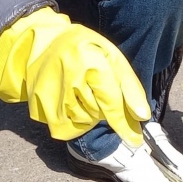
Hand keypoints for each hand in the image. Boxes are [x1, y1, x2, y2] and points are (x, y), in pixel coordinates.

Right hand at [0, 7, 150, 144]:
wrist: (43, 42)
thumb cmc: (83, 47)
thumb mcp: (112, 56)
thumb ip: (129, 85)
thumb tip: (142, 116)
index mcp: (91, 63)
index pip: (112, 103)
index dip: (125, 124)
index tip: (135, 140)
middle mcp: (70, 80)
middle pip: (99, 114)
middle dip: (104, 107)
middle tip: (96, 86)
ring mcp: (53, 94)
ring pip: (83, 122)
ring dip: (90, 113)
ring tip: (83, 90)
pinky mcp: (40, 106)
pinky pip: (66, 128)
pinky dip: (74, 120)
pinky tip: (72, 101)